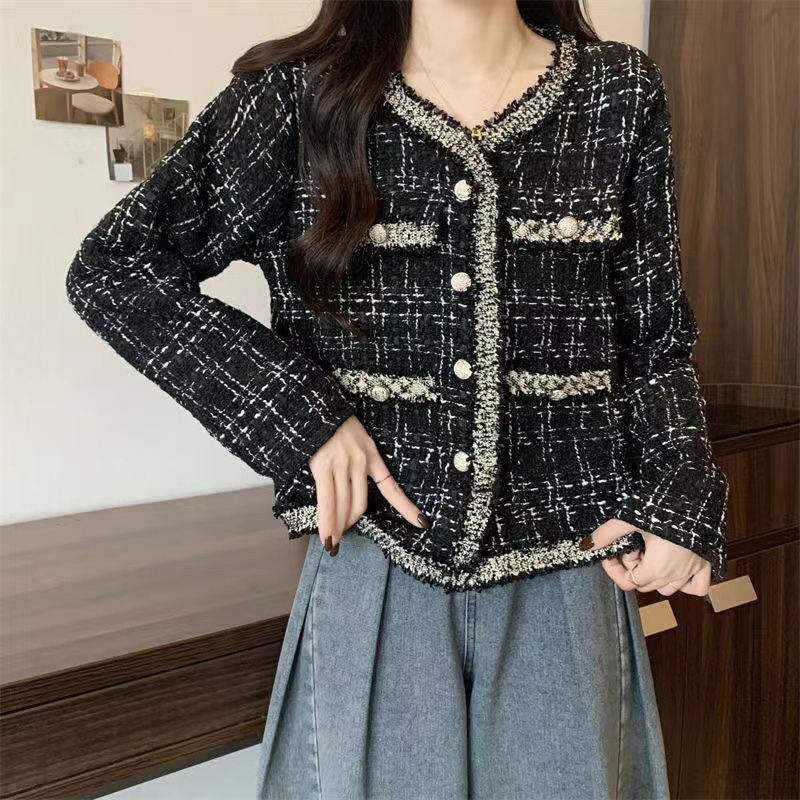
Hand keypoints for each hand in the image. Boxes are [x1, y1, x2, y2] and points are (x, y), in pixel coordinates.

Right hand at [308, 415, 428, 554]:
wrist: (314, 404)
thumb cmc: (331, 422)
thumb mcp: (354, 438)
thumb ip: (355, 460)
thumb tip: (347, 483)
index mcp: (371, 455)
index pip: (392, 487)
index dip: (407, 508)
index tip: (422, 523)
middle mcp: (360, 462)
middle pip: (360, 503)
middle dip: (351, 522)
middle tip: (344, 534)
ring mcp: (342, 465)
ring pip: (344, 505)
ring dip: (338, 526)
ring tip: (333, 541)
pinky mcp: (323, 467)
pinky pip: (326, 500)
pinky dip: (326, 521)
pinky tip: (327, 535)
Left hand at [587, 517, 711, 595]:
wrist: (696, 494)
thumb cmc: (664, 506)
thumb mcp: (629, 518)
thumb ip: (607, 533)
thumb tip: (586, 545)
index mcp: (657, 566)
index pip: (629, 582)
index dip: (615, 569)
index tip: (611, 554)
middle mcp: (676, 573)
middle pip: (645, 584)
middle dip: (632, 568)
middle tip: (630, 546)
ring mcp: (693, 570)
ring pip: (669, 588)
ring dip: (654, 576)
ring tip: (649, 553)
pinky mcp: (706, 562)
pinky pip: (698, 586)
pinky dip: (685, 584)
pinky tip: (675, 569)